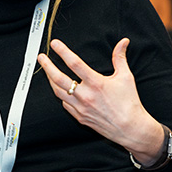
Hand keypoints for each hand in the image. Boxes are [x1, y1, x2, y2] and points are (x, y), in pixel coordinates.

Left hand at [37, 38, 164, 165]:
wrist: (130, 128)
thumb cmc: (129, 103)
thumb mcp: (126, 77)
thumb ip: (120, 57)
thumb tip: (122, 43)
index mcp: (96, 83)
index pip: (74, 63)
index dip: (63, 52)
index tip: (55, 44)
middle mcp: (85, 95)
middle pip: (58, 78)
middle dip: (47, 66)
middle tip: (41, 58)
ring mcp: (81, 108)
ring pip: (58, 92)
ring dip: (50, 80)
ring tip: (47, 72)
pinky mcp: (80, 117)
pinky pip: (65, 104)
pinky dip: (61, 95)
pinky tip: (60, 90)